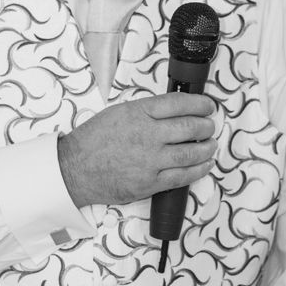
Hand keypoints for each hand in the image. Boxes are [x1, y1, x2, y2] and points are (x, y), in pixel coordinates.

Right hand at [58, 92, 215, 206]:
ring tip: (210, 144)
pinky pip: (183, 176)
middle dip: (206, 125)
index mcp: (138, 113)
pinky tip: (205, 164)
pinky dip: (199, 170)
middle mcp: (147, 135)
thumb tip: (172, 110)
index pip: (179, 103)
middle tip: (210, 126)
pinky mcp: (150, 182)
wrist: (75, 169)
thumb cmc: (93, 141)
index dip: (200, 104)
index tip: (207, 106)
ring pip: (191, 152)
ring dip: (207, 147)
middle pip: (190, 127)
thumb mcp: (118, 113)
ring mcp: (150, 160)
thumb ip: (145, 111)